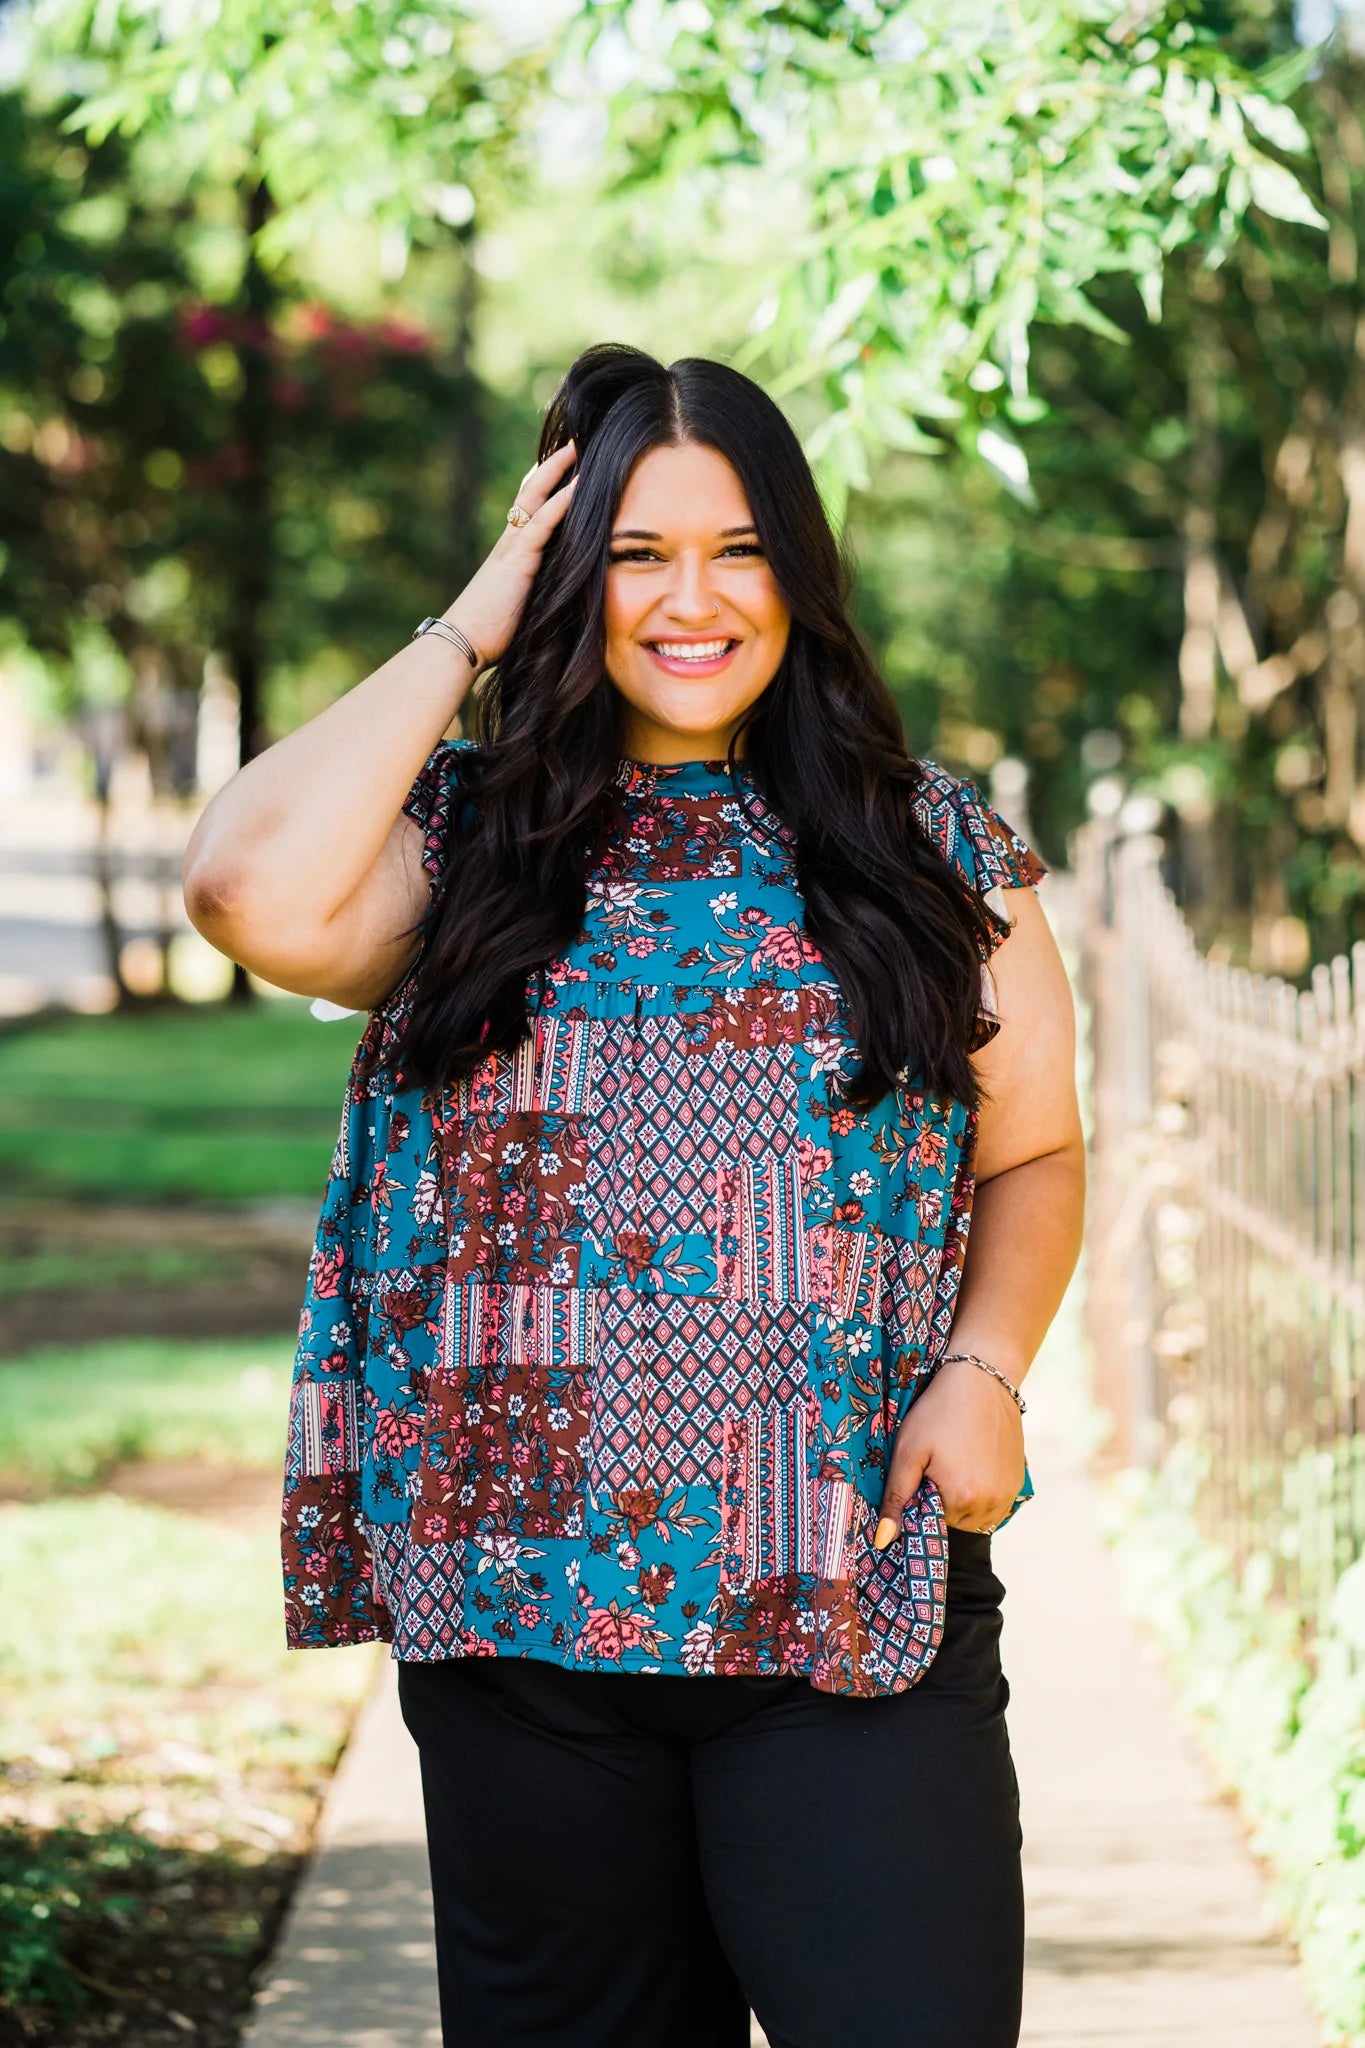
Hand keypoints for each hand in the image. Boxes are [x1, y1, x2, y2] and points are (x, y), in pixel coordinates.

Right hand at [441, 440, 578, 667]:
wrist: (462, 644)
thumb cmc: (489, 638)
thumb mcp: (519, 610)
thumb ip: (534, 596)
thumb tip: (558, 603)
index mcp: (509, 555)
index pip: (528, 511)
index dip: (544, 486)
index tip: (563, 467)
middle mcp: (509, 544)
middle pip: (531, 493)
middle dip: (552, 467)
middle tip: (574, 443)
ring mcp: (513, 549)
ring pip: (536, 498)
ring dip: (558, 472)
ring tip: (579, 448)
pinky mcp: (518, 561)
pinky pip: (543, 524)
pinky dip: (561, 502)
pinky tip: (579, 484)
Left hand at [873, 1355, 1025, 1544]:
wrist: (983, 1380)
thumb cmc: (939, 1412)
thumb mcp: (908, 1451)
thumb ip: (896, 1499)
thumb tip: (883, 1542)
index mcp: (959, 1499)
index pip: (931, 1525)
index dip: (921, 1502)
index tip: (921, 1475)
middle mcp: (989, 1504)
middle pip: (954, 1523)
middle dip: (942, 1502)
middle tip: (937, 1464)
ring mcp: (1007, 1495)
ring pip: (975, 1517)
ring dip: (963, 1501)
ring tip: (956, 1462)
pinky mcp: (1018, 1483)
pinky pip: (994, 1506)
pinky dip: (982, 1494)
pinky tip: (974, 1464)